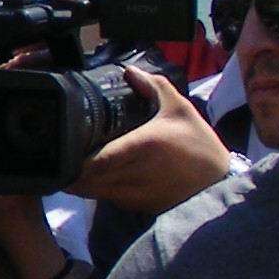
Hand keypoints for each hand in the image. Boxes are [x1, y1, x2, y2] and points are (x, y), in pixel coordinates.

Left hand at [68, 64, 232, 213]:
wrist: (219, 183)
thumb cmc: (198, 145)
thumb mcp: (180, 110)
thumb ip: (154, 87)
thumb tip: (129, 71)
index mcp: (140, 148)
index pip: (95, 160)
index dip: (72, 156)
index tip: (62, 142)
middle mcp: (131, 174)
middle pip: (83, 178)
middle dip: (68, 166)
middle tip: (60, 148)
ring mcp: (131, 194)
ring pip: (90, 191)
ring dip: (78, 178)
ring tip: (72, 160)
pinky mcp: (134, 207)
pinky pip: (104, 198)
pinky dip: (94, 187)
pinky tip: (93, 173)